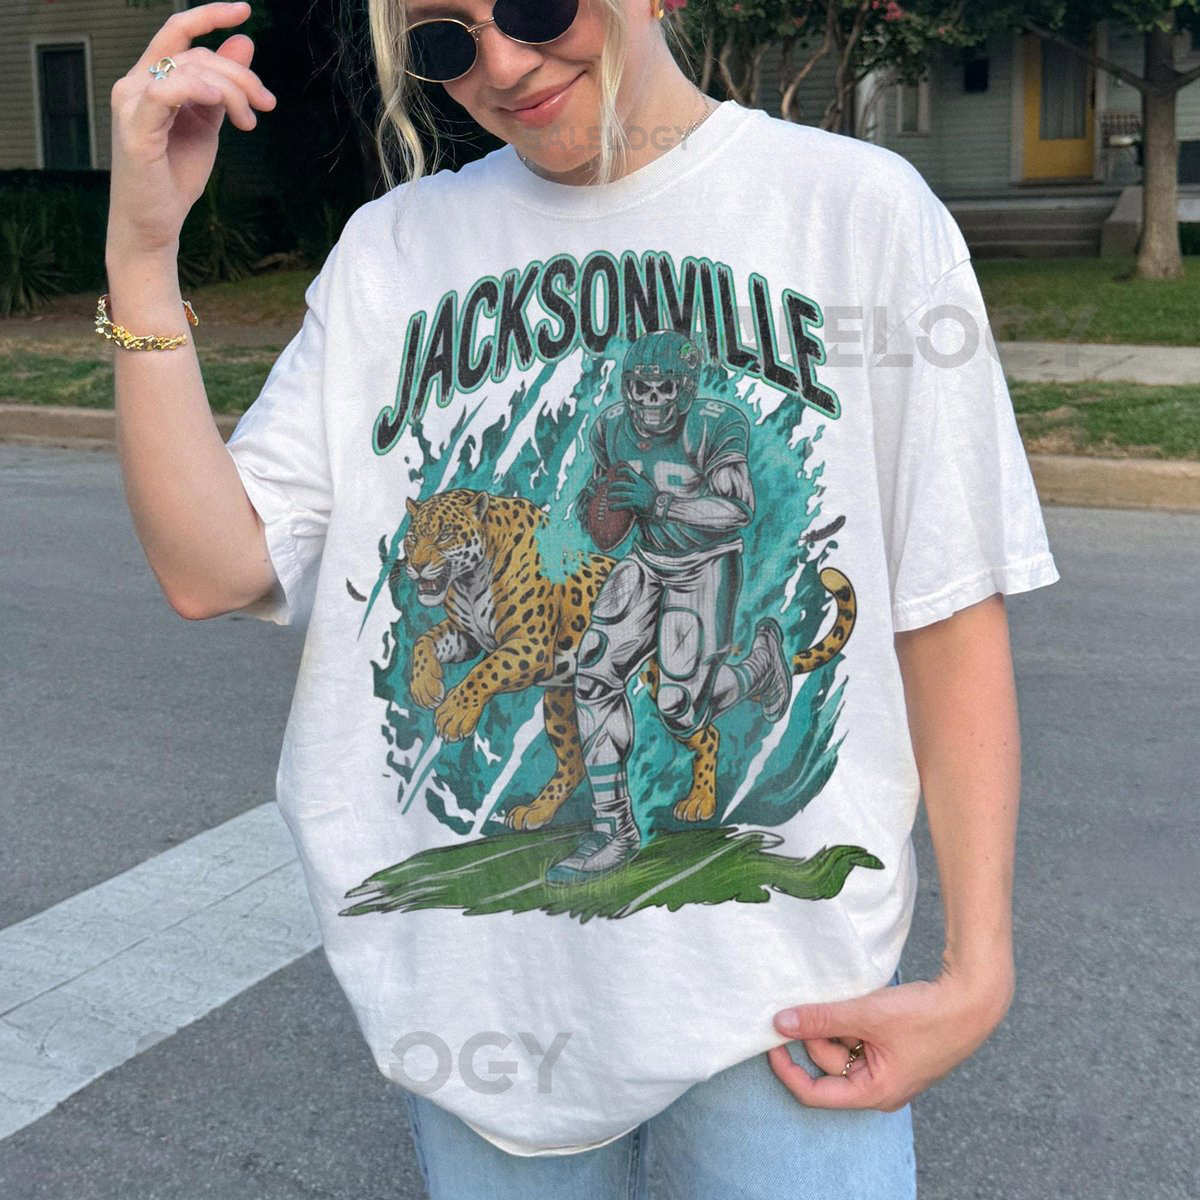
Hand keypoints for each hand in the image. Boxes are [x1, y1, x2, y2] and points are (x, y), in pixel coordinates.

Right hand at [107, 2, 276, 256]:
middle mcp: (135, 83)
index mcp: (152, 78)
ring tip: (250, 122)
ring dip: (231, 91)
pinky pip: (166, 92)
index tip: (245, 11)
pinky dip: (197, 89)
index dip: (211, 15)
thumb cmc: (176, 175)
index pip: (179, 31)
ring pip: (189, 70)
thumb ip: (223, 86)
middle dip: (240, 76)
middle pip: (198, 55)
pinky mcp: (135, 128)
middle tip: (266, 104)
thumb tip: (244, 42)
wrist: (155, 223)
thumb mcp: (209, 124)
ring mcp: (131, 103)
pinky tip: (221, 102)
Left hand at [606, 464, 657, 515]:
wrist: (660, 506)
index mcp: (641, 481)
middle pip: (622, 484)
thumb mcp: (652, 485)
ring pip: (622, 494)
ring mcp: (636, 495)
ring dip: (613, 495)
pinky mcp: (636, 503)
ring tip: (607, 497)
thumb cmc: (656, 496)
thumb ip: (646, 478)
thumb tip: (641, 472)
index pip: (629, 472)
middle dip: (614, 485)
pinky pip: (624, 504)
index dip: (621, 471)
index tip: (616, 472)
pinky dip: (616, 506)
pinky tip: (611, 507)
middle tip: (608, 487)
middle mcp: (638, 487)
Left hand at [767, 965, 1013, 1110]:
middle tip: (817, 1002)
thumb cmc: (927, 1016)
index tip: (771, 1041)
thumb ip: (821, 1019)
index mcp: (874, 1093)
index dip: (787, 1068)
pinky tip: (857, 1000)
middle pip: (829, 1063)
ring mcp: (887, 1066)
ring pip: (843, 1046)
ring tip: (847, 998)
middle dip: (819, 1032)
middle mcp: (879, 1086)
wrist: (972, 1000)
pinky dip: (851, 1018)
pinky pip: (858, 1035)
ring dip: (836, 1022)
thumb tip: (780, 1023)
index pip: (815, 1093)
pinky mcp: (893, 1047)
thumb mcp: (867, 1015)